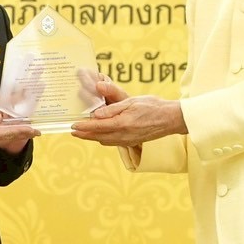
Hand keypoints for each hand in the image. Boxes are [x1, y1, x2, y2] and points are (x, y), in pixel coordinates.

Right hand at [0, 93, 38, 157]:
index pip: (10, 133)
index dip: (23, 131)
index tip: (35, 130)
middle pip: (11, 137)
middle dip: (24, 133)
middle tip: (36, 131)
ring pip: (5, 137)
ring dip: (16, 133)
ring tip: (26, 129)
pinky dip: (6, 134)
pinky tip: (8, 130)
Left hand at [70, 78, 185, 146]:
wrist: (171, 118)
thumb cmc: (153, 106)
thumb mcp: (131, 102)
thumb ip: (112, 109)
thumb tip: (96, 115)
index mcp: (122, 124)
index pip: (97, 127)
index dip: (83, 127)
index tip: (73, 126)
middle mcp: (124, 135)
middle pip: (98, 137)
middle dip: (85, 135)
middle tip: (73, 131)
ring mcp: (129, 140)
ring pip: (105, 141)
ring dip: (93, 137)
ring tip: (84, 132)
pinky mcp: (133, 141)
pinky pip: (114, 142)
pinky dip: (104, 139)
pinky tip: (102, 134)